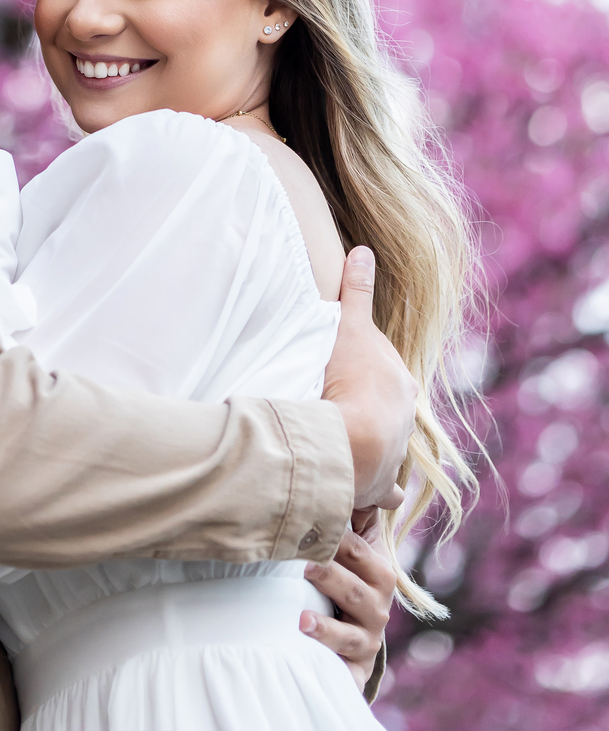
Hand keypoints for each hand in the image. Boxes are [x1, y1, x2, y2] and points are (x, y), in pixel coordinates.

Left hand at [301, 515, 395, 690]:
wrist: (351, 639)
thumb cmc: (341, 580)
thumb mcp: (346, 553)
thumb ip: (343, 518)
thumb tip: (328, 468)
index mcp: (378, 572)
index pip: (359, 550)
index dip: (335, 537)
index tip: (306, 522)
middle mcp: (378, 607)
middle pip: (353, 590)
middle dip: (328, 576)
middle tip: (301, 564)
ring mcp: (367, 640)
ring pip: (348, 634)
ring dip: (325, 627)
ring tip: (300, 620)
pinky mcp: (355, 670)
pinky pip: (344, 669)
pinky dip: (328, 663)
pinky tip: (307, 651)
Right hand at [322, 247, 417, 509]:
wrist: (349, 440)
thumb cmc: (348, 381)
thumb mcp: (350, 327)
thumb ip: (356, 291)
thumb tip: (363, 250)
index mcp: (401, 385)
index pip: (385, 373)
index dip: (364, 371)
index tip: (344, 372)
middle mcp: (405, 422)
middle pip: (390, 413)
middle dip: (373, 412)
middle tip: (343, 408)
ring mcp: (395, 456)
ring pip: (391, 453)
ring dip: (376, 453)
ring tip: (352, 452)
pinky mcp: (380, 488)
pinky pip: (382, 495)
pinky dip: (375, 495)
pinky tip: (364, 498)